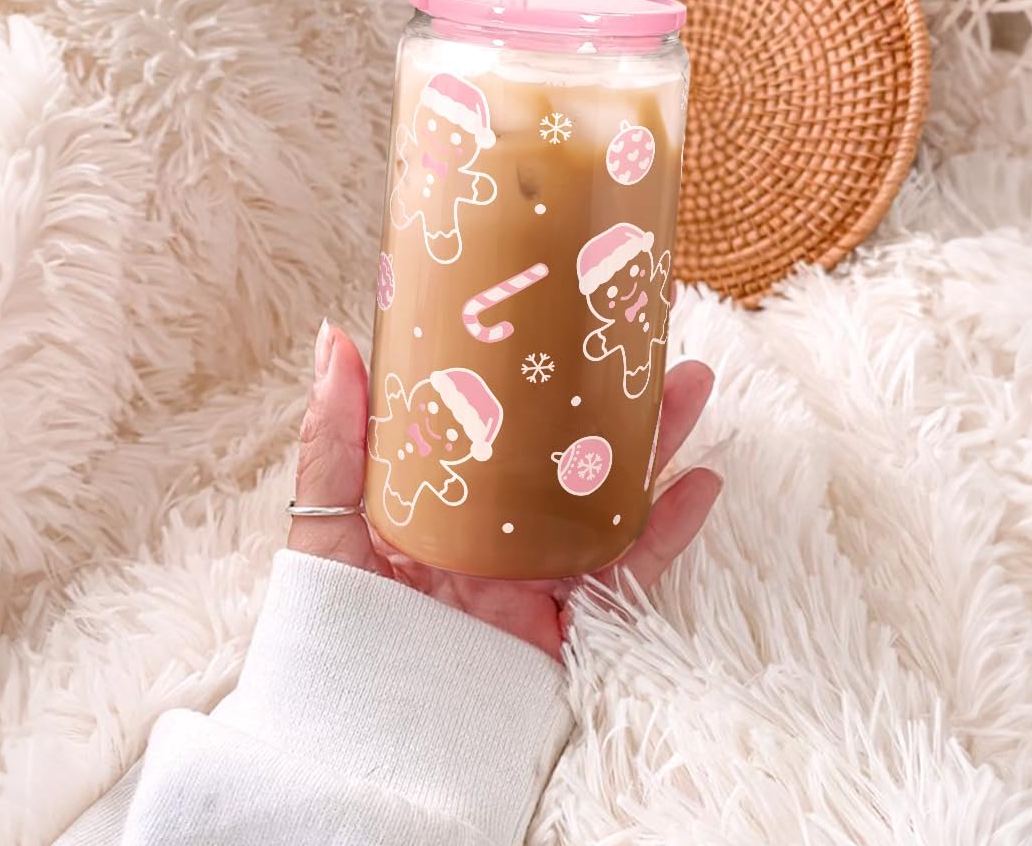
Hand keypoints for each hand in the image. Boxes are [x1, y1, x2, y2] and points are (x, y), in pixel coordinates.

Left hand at [289, 322, 721, 659]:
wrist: (367, 718)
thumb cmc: (340, 620)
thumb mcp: (329, 519)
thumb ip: (334, 440)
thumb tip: (334, 339)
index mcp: (455, 491)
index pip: (505, 417)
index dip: (540, 368)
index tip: (568, 312)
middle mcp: (506, 522)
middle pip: (574, 447)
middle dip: (617, 394)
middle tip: (649, 335)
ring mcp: (543, 566)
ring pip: (613, 493)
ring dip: (658, 441)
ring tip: (691, 385)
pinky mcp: (571, 614)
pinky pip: (630, 569)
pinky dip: (670, 530)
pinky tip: (702, 483)